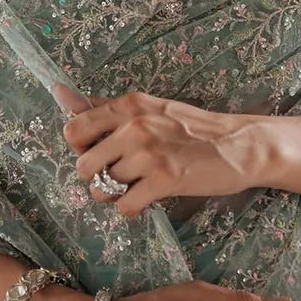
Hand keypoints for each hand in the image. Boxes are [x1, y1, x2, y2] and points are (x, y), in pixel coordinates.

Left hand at [53, 82, 259, 219]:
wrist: (241, 145)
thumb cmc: (195, 129)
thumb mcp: (150, 108)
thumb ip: (106, 108)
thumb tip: (59, 92)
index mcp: (128, 106)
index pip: (74, 129)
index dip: (83, 149)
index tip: (103, 154)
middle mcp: (134, 126)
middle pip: (84, 165)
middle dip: (98, 177)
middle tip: (122, 177)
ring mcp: (149, 152)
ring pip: (102, 188)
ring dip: (115, 195)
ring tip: (137, 188)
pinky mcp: (165, 179)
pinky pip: (124, 205)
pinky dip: (132, 208)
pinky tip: (148, 199)